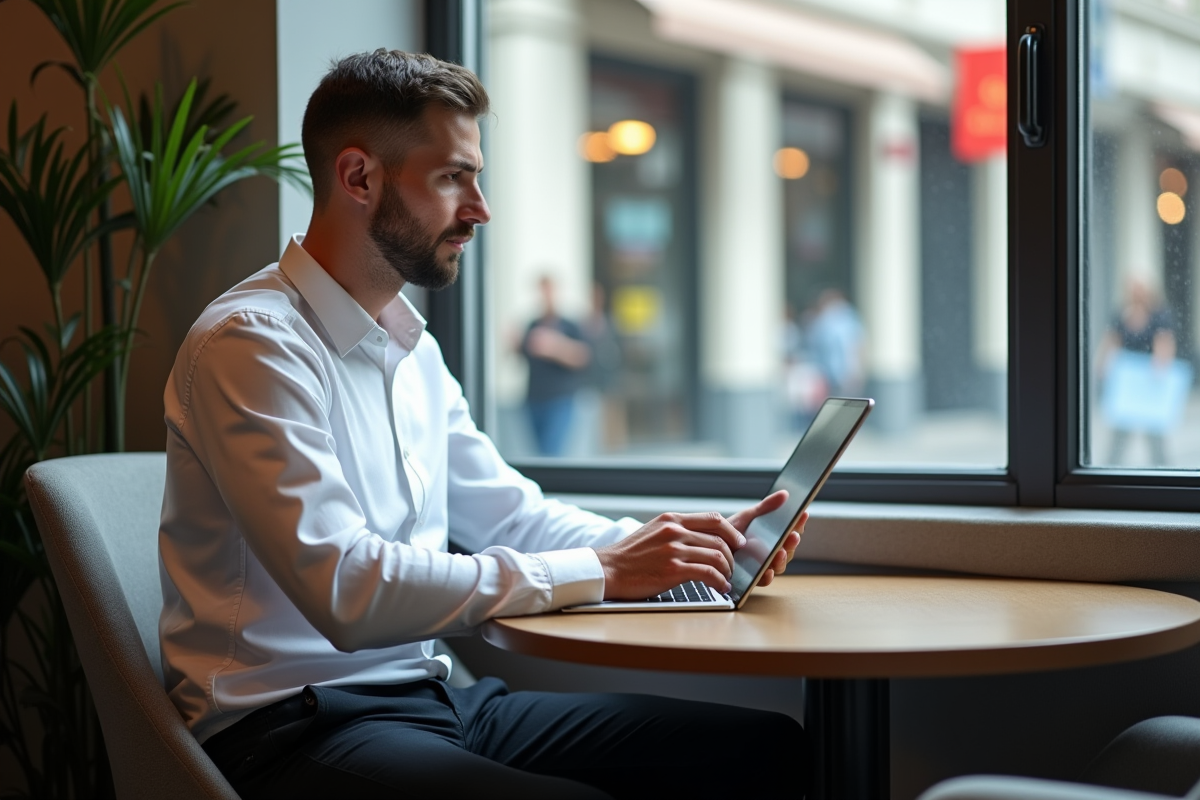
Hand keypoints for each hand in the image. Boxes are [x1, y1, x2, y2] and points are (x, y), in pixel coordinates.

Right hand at [594, 512, 745, 599]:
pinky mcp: (672, 570)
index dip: (732, 532)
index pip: (713, 519)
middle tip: (733, 567)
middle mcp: (674, 531)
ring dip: (728, 571)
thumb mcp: (654, 532)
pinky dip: (720, 582)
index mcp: (671, 519)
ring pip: (717, 556)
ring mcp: (673, 550)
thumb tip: (702, 539)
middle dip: (732, 556)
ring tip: (726, 579)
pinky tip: (720, 587)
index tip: (738, 543)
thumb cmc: (630, 555)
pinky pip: (708, 574)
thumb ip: (676, 531)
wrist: (607, 570)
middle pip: (719, 539)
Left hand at [727, 491, 806, 586]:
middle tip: (793, 535)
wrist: (710, 544)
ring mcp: (764, 565)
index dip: (799, 523)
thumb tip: (785, 493)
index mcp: (775, 537)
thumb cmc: (732, 530)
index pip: (792, 530)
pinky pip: (764, 580)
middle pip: (789, 549)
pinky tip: (768, 571)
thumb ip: (767, 507)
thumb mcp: (749, 516)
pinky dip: (768, 576)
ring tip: (780, 552)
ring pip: (779, 565)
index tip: (802, 514)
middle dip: (792, 542)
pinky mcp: (753, 577)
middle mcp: (773, 552)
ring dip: (782, 559)